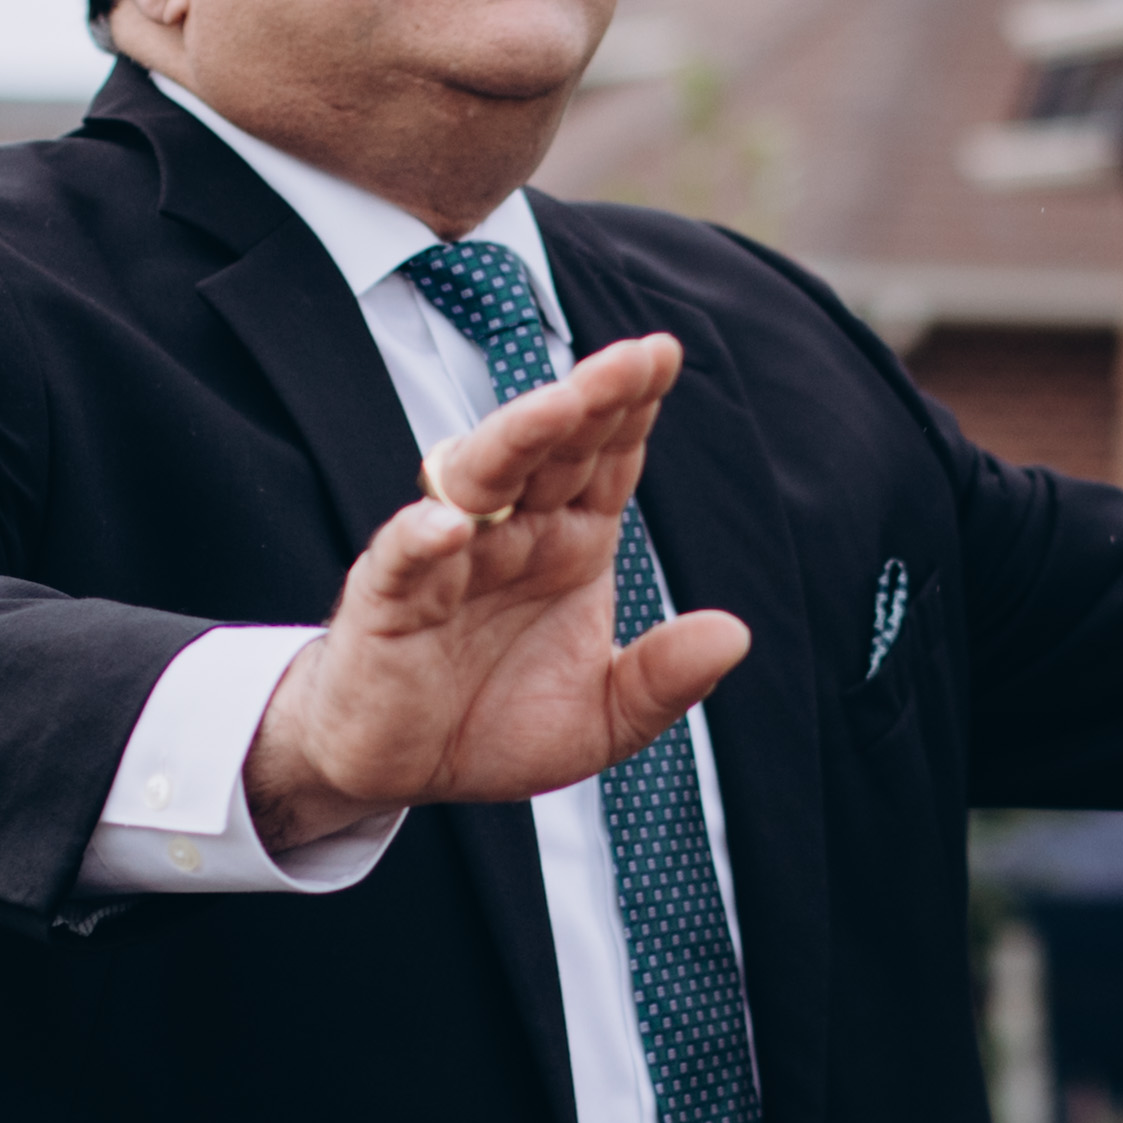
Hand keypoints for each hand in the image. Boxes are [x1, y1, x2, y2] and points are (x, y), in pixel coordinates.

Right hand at [244, 331, 751, 853]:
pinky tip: (451, 525)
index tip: (665, 354)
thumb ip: (662, 679)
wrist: (398, 769)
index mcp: (570, 541)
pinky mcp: (387, 599)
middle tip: (632, 357)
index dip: (632, 408)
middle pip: (552, 450)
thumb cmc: (495, 723)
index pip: (606, 459)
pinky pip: (403, 556)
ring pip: (480, 479)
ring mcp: (447, 557)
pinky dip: (421, 537)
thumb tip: (735, 634)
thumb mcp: (602, 719)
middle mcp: (512, 533)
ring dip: (517, 439)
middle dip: (589, 399)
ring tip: (559, 405)